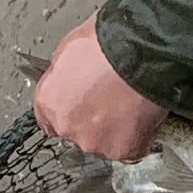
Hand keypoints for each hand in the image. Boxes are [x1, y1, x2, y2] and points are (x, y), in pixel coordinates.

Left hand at [31, 20, 164, 161]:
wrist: (141, 52)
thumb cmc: (108, 43)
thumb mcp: (71, 49)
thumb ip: (66, 74)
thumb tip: (73, 78)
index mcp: (49, 101)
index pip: (49, 120)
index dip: (69, 111)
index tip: (81, 106)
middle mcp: (67, 126)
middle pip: (79, 132)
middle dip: (94, 119)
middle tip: (112, 99)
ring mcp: (96, 141)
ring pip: (105, 141)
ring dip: (116, 129)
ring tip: (131, 104)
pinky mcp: (123, 149)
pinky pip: (132, 147)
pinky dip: (139, 135)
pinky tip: (143, 114)